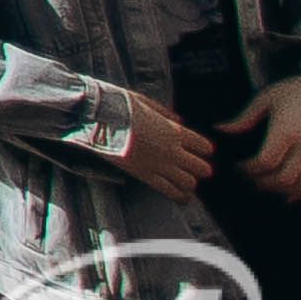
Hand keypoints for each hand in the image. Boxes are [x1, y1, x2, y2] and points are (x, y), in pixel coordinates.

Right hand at [105, 88, 222, 199]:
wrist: (96, 118)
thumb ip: (164, 112)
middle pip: (202, 168)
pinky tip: (180, 197)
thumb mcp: (144, 101)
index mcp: (174, 131)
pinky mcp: (144, 174)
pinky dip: (177, 195)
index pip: (204, 147)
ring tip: (185, 182)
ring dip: (189, 182)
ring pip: (189, 183)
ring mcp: (158, 165)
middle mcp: (171, 150)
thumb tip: (179, 120)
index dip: (204, 149)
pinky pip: (168, 191)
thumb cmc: (118, 105)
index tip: (199, 150)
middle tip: (193, 167)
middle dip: (200, 169)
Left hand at [232, 72, 300, 205]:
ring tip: (267, 186)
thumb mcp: (265, 99)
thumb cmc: (294, 92)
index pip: (265, 162)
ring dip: (282, 192)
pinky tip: (290, 192)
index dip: (249, 169)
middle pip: (283, 179)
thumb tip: (219, 129)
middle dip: (262, 183)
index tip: (239, 167)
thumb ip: (243, 119)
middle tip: (250, 180)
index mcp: (287, 131)